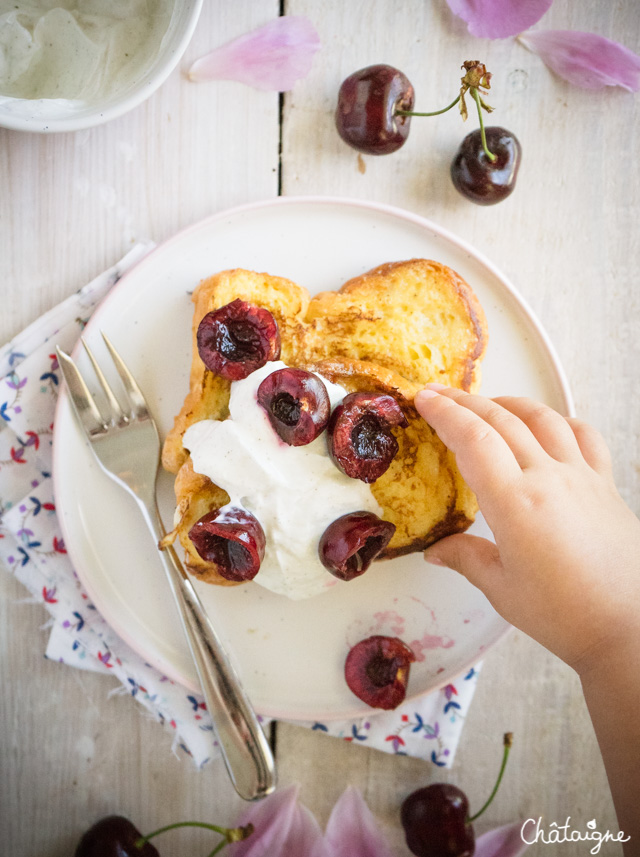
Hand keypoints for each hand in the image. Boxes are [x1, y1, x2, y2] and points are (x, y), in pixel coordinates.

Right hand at [414, 386, 639, 674]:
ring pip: (542, 418)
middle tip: (439, 395)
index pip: (473, 439)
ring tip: (486, 404)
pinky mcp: (605, 484)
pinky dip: (559, 420)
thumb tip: (437, 549)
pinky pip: (584, 436)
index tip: (424, 400)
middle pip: (501, 420)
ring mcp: (581, 476)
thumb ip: (466, 558)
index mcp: (515, 503)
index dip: (445, 414)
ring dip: (508, 403)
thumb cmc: (564, 615)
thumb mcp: (502, 589)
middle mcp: (548, 478)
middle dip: (464, 402)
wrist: (629, 626)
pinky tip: (548, 424)